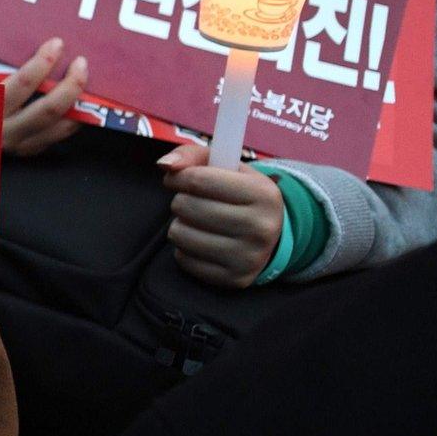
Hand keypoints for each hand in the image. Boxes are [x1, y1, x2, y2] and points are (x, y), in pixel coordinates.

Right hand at [0, 38, 87, 157]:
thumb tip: (10, 42)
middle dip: (70, 84)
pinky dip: (71, 120)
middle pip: (48, 109)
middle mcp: (4, 130)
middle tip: (81, 63)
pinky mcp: (24, 151)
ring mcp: (17, 144)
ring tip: (86, 83)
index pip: (22, 84)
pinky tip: (78, 105)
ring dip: (79, 104)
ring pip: (58, 127)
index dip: (42, 63)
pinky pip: (55, 137)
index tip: (57, 44)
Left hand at [158, 145, 286, 287]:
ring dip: (180, 224)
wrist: (271, 235)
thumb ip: (191, 156)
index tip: (178, 178)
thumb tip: (165, 165)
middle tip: (191, 202)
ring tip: (196, 221)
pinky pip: (184, 259)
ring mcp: (249, 257)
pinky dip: (184, 248)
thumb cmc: (239, 193)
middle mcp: (261, 228)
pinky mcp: (235, 279)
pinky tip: (202, 240)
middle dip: (180, 200)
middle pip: (186, 206)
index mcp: (263, 194)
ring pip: (180, 234)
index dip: (178, 177)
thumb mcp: (226, 166)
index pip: (198, 180)